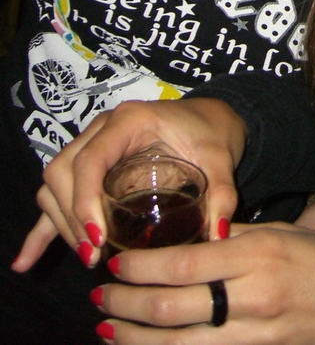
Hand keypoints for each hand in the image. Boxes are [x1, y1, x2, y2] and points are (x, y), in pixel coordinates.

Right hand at [12, 97, 246, 271]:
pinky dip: (44, 228)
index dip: (85, 199)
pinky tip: (26, 261)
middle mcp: (102, 129)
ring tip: (87, 257)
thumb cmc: (210, 133)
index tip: (98, 237)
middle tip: (95, 255)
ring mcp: (91, 146)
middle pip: (63, 172)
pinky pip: (57, 195)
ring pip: (55, 183)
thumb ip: (222, 193)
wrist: (209, 119)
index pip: (90, 159)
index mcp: (128, 121)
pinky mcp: (90, 168)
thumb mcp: (220, 159)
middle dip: (72, 217)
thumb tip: (218, 234)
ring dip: (62, 223)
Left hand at [91, 222, 314, 343]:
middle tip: (100, 298)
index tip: (116, 264)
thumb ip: (227, 237)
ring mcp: (254, 335)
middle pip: (174, 309)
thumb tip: (179, 237)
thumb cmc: (314, 257)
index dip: (142, 267)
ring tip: (108, 330)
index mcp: (256, 254)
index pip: (185, 263)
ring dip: (136, 341)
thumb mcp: (274, 231)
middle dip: (127, 307)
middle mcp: (252, 296)